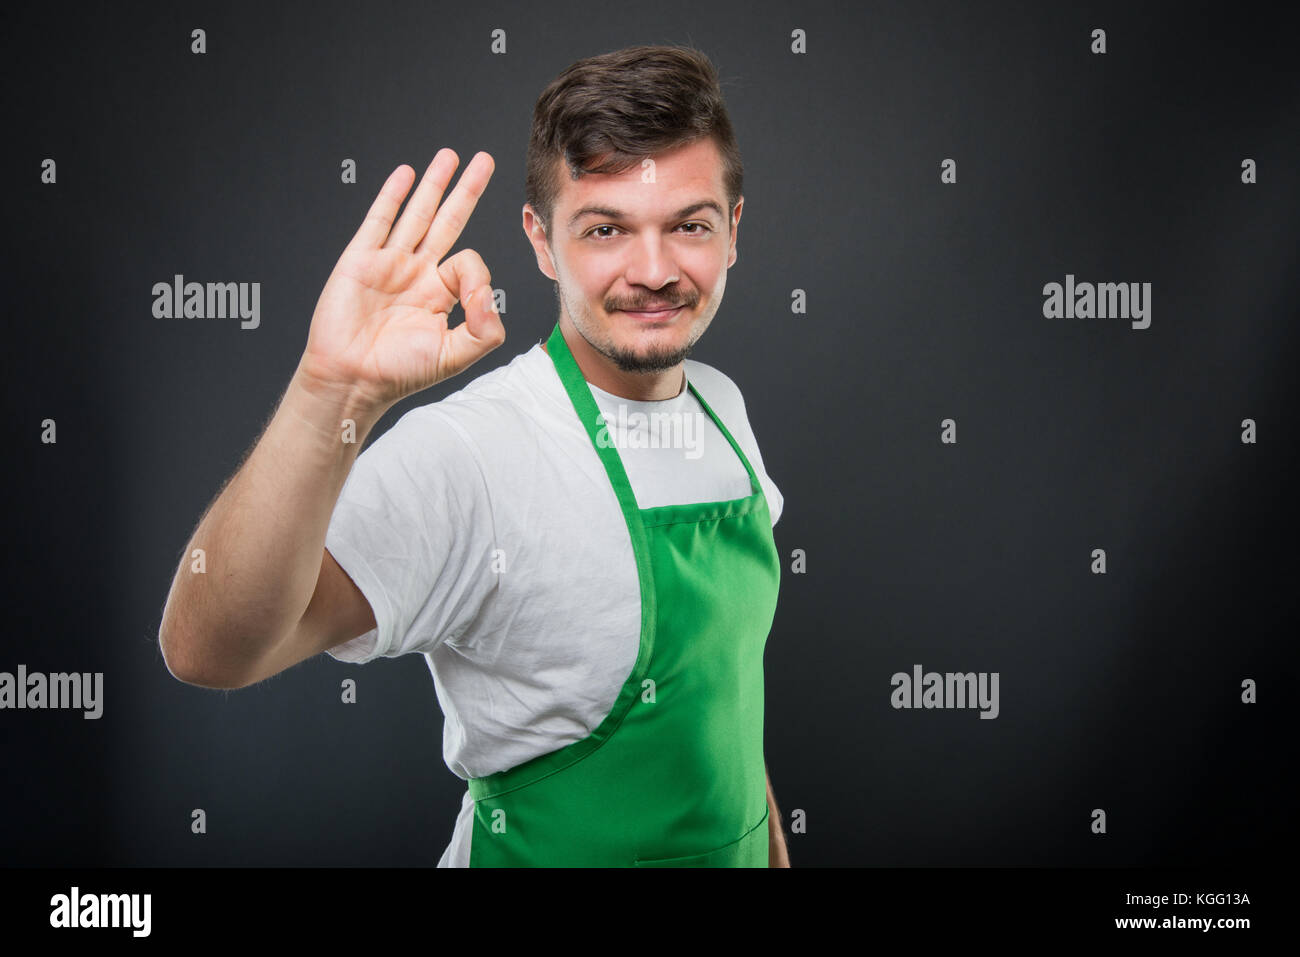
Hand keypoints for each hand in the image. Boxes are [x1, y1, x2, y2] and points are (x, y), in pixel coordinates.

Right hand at [298, 149, 503, 409]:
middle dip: (467, 190)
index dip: (476, 275)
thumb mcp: (456, 355)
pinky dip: (392, 195)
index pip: (468, 262)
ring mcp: (389, 263)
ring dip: (434, 183)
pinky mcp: (361, 259)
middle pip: (448, 221)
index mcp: (440, 294)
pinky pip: (379, 220)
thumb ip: (485, 328)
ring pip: (417, 212)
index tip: (471, 300)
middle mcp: (417, 273)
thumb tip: (491, 294)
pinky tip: (405, 175)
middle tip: (484, 161)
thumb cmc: (400, 372)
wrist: (353, 378)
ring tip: (450, 156)